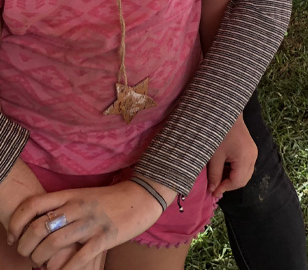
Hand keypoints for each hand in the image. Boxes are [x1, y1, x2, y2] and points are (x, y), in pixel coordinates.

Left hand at [8, 180, 163, 269]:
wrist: (144, 196)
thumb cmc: (110, 199)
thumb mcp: (83, 195)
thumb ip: (62, 206)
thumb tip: (36, 225)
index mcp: (71, 195)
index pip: (32, 206)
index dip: (16, 223)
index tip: (14, 237)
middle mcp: (78, 207)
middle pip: (38, 229)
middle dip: (25, 248)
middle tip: (27, 255)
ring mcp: (91, 222)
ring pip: (53, 245)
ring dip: (41, 260)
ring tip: (42, 264)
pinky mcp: (105, 237)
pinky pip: (77, 259)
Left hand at [207, 114, 257, 197]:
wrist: (227, 113)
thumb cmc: (220, 133)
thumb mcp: (215, 155)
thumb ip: (214, 174)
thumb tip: (213, 190)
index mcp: (245, 158)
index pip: (237, 181)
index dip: (224, 188)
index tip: (212, 192)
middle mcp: (253, 156)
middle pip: (244, 179)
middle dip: (229, 185)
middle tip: (215, 186)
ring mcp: (253, 152)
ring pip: (245, 174)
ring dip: (233, 178)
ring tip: (219, 176)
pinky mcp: (251, 149)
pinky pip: (246, 166)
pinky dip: (236, 171)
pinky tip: (225, 167)